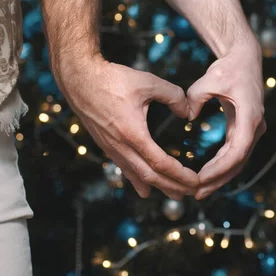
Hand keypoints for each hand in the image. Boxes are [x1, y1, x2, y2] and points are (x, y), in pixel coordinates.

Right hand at [53, 56, 199, 199]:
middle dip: (173, 187)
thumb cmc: (112, 80)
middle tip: (192, 193)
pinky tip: (145, 188)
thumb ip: (172, 95)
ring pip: (137, 175)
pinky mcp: (106, 145)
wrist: (80, 80)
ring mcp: (112, 148)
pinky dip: (138, 181)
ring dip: (159, 187)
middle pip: (150, 176)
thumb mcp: (147, 82)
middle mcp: (121, 146)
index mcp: (132, 133)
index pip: (160, 163)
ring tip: (176, 195)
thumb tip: (187, 111)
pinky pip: (125, 169)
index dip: (180, 175)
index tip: (195, 181)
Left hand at [187, 41, 266, 199]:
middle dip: (218, 180)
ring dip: (220, 177)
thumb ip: (195, 97)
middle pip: (238, 162)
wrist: (244, 59)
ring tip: (199, 191)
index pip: (237, 151)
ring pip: (237, 161)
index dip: (220, 168)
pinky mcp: (245, 130)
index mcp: (250, 117)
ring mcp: (252, 130)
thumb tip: (187, 116)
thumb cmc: (228, 68)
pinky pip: (234, 153)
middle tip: (197, 194)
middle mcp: (255, 127)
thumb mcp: (209, 80)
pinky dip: (221, 166)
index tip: (201, 178)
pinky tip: (206, 176)